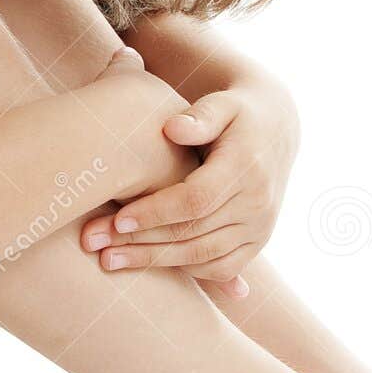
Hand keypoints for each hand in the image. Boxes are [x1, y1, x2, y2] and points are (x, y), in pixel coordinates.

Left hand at [80, 74, 299, 297]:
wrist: (275, 130)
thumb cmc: (236, 113)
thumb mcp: (223, 103)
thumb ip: (200, 115)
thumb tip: (172, 129)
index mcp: (246, 167)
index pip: (196, 199)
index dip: (155, 212)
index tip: (117, 218)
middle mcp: (258, 202)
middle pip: (194, 233)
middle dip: (142, 242)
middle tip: (96, 244)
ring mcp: (260, 226)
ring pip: (203, 256)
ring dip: (154, 262)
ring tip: (110, 260)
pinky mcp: (257, 242)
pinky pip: (220, 267)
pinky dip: (183, 269)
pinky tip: (147, 263)